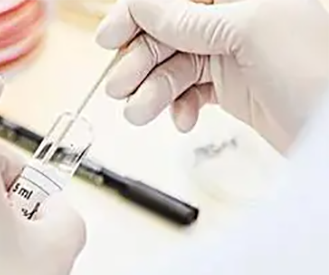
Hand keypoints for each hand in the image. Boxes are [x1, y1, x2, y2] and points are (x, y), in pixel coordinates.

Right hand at [96, 0, 328, 152]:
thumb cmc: (320, 71)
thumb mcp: (248, 32)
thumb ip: (190, 20)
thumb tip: (142, 5)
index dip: (137, 14)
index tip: (110, 37)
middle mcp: (234, 19)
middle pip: (168, 32)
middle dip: (140, 61)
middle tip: (120, 87)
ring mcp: (232, 53)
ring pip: (174, 66)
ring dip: (153, 91)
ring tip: (140, 113)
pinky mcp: (231, 86)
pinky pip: (190, 91)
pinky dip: (180, 107)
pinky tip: (182, 120)